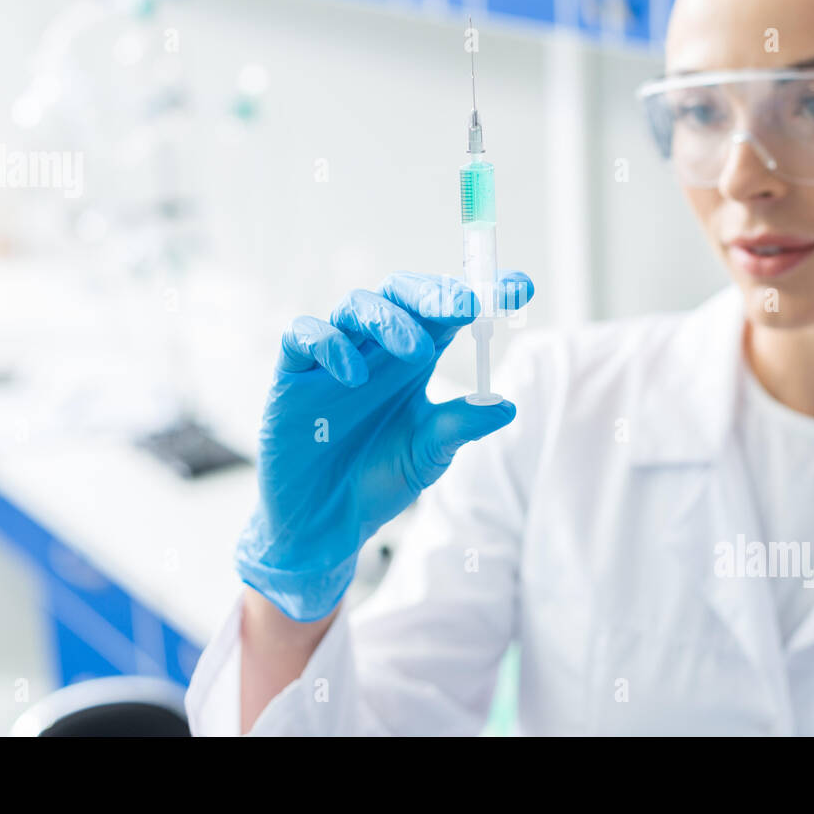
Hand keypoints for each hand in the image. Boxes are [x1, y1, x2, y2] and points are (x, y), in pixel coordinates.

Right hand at [235, 270, 534, 620]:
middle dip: (434, 294)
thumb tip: (506, 406)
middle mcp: (375, 348)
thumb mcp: (428, 454)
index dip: (482, 292)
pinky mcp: (293, 376)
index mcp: (413, 359)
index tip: (521, 288)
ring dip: (390, 319)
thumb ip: (459, 427)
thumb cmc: (376, 480)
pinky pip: (304, 336)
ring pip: (355, 305)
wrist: (322, 524)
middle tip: (467, 307)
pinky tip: (354, 376)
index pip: (447, 311)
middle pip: (400, 294)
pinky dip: (329, 345)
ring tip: (417, 352)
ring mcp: (332, 357)